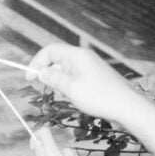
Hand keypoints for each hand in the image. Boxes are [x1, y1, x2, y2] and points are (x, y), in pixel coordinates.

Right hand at [25, 41, 141, 121]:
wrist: (126, 105)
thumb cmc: (100, 96)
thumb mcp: (71, 89)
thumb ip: (54, 78)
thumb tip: (41, 72)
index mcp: (77, 55)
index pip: (50, 50)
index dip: (36, 62)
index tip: (28, 78)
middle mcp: (83, 57)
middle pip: (57, 60)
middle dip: (47, 74)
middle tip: (43, 90)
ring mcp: (89, 66)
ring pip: (65, 70)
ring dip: (58, 82)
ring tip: (65, 96)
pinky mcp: (94, 75)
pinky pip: (74, 77)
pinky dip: (68, 85)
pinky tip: (74, 98)